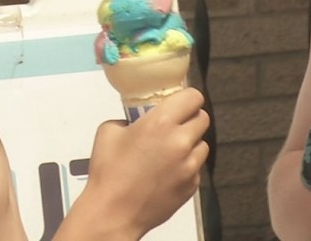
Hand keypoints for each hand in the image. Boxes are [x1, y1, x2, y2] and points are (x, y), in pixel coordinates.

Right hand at [84, 88, 209, 236]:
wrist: (113, 213)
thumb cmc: (108, 172)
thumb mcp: (109, 131)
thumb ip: (130, 118)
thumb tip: (138, 119)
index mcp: (161, 122)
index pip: (194, 97)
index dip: (187, 98)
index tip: (180, 102)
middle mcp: (181, 141)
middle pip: (203, 118)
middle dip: (190, 119)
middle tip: (175, 125)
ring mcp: (190, 165)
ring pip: (203, 143)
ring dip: (191, 143)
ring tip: (171, 151)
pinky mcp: (192, 184)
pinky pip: (196, 167)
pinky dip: (187, 165)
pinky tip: (168, 171)